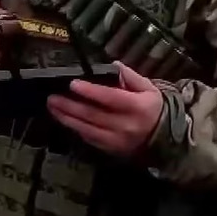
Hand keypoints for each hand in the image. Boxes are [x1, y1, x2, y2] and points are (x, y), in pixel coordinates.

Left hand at [47, 61, 163, 158]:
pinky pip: (90, 139)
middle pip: (93, 115)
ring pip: (87, 129)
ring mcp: (117, 140)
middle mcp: (126, 125)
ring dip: (67, 118)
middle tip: (52, 97)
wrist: (165, 139)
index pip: (110, 98)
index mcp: (137, 107)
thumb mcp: (148, 88)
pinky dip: (76, 128)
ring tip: (52, 107)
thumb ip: (130, 76)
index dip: (90, 91)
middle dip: (69, 105)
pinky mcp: (111, 150)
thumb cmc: (152, 108)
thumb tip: (113, 65)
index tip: (72, 84)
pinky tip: (64, 119)